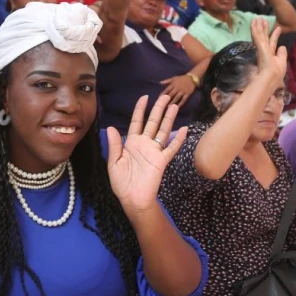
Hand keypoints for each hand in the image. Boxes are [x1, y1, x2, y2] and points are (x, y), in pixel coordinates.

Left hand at [107, 95, 186, 213]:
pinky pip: (171, 149)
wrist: (132, 199)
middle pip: (152, 123)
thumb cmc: (122, 182)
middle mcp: (144, 144)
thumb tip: (111, 128)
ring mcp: (154, 152)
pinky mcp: (161, 161)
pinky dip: (177, 139)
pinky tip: (183, 129)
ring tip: (174, 106)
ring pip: (163, 131)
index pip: (136, 122)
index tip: (144, 98)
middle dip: (158, 109)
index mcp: (131, 143)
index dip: (140, 110)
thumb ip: (114, 145)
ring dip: (168, 119)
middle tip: (165, 96)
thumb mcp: (114, 163)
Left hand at [160, 74, 195, 106]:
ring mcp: (182, 91)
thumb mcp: (173, 78)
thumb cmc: (181, 78)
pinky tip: (178, 107)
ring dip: (173, 102)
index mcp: (173, 84)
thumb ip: (166, 81)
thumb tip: (159, 82)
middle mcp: (177, 88)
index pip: (167, 90)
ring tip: (169, 107)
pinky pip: (184, 99)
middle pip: (171, 94)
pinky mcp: (187, 94)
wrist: (191, 78)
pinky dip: (181, 103)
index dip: (163, 94)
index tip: (159, 98)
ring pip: (177, 97)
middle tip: (162, 105)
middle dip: (167, 99)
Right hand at [251, 17, 286, 83]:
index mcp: (270, 54)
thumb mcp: (282, 61)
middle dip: (264, 28)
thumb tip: (282, 46)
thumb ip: (282, 54)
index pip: (272, 42)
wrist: (271, 77)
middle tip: (263, 19)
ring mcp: (261, 48)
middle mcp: (264, 50)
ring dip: (258, 26)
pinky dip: (255, 29)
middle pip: (264, 37)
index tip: (278, 28)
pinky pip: (256, 36)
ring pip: (259, 34)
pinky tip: (253, 22)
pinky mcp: (259, 46)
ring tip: (257, 18)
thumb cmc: (277, 72)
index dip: (275, 35)